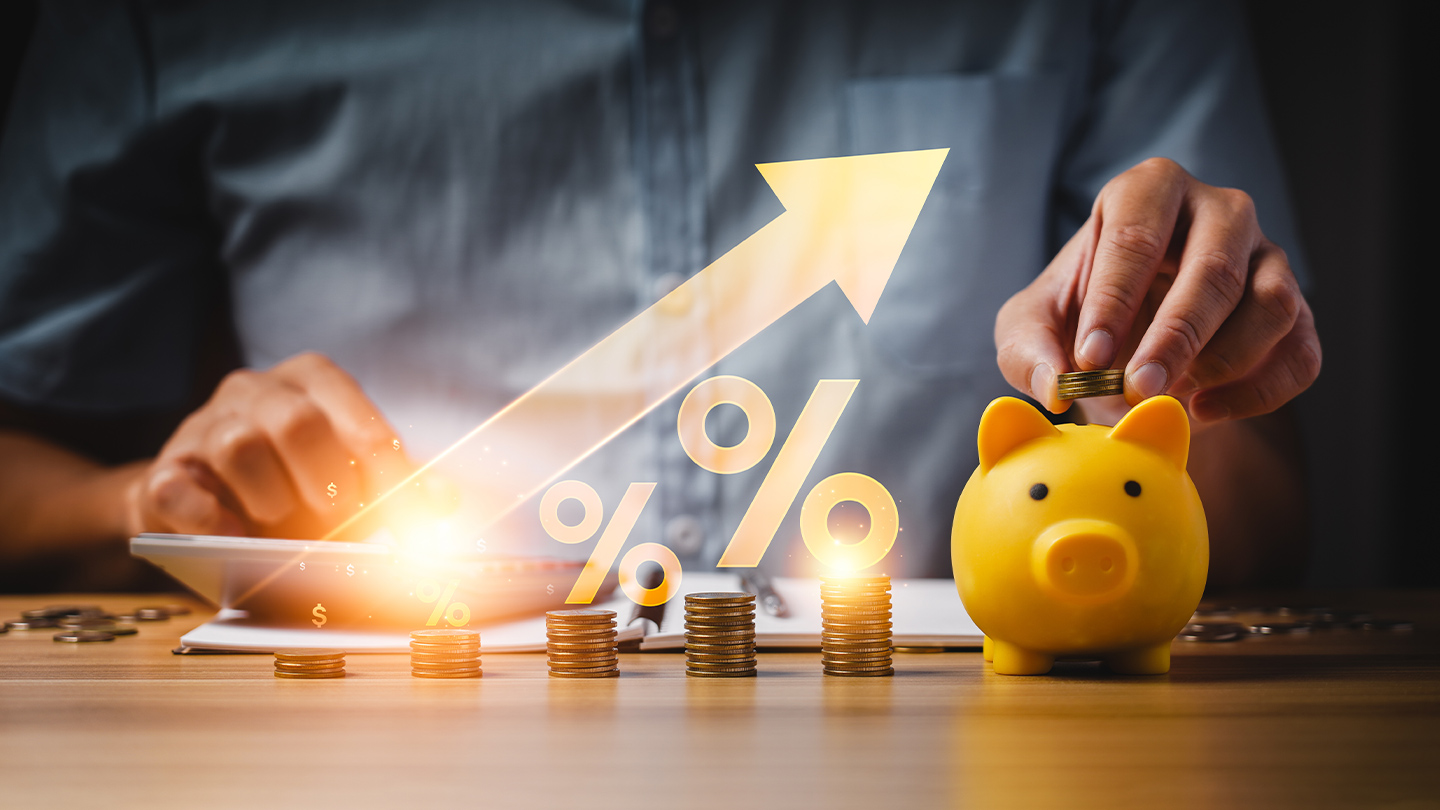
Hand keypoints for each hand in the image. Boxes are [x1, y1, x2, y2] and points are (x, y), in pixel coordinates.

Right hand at [124, 352, 409, 537]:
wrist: (206, 501)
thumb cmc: (295, 482)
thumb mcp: (352, 475)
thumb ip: (398, 483)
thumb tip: (444, 501)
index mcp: (314, 380)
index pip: (364, 424)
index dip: (391, 481)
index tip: (411, 525)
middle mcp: (256, 389)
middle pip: (298, 424)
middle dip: (327, 484)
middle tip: (338, 519)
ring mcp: (203, 425)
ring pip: (240, 447)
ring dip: (272, 500)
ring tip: (281, 523)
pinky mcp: (163, 470)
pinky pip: (180, 489)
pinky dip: (213, 520)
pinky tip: (235, 537)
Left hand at [996, 158, 1320, 422]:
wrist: (1127, 346)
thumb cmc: (1077, 319)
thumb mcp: (1031, 329)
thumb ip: (1028, 352)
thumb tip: (1054, 386)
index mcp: (1147, 192)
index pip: (1136, 238)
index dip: (1113, 301)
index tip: (1090, 359)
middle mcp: (1218, 211)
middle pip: (1215, 268)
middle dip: (1176, 337)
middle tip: (1139, 389)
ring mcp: (1266, 258)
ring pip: (1271, 306)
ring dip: (1224, 362)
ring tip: (1172, 398)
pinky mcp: (1297, 310)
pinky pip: (1300, 352)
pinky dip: (1258, 392)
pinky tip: (1205, 412)